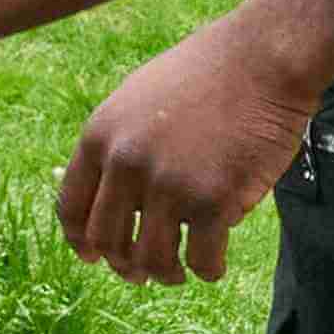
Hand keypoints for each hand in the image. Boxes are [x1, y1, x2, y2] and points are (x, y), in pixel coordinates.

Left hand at [59, 18, 319, 285]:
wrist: (263, 58)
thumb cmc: (209, 73)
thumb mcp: (139, 98)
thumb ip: (119, 144)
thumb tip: (111, 195)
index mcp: (100, 137)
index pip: (71, 207)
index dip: (80, 241)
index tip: (92, 257)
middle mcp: (125, 164)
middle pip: (108, 241)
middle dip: (124, 266)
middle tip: (142, 274)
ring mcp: (168, 186)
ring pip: (152, 261)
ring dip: (165, 274)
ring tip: (178, 272)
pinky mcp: (212, 202)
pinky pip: (202, 261)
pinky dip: (207, 271)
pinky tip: (215, 265)